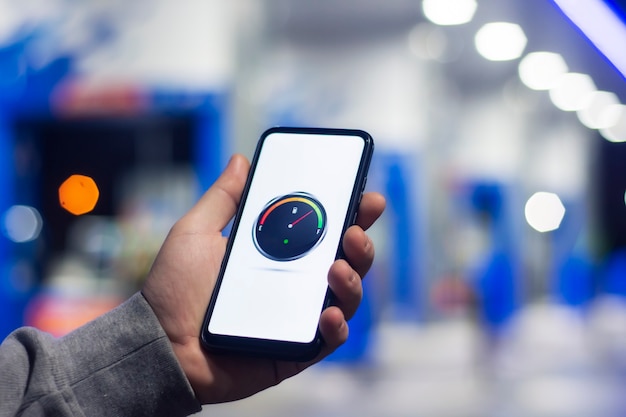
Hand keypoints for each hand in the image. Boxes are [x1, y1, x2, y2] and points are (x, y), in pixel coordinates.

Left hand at [142, 154, 384, 403]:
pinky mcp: (295, 350)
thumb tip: (241, 160)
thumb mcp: (196, 232)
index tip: (366, 196)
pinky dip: (336, 327)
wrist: (158, 342)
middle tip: (355, 231)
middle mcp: (296, 283)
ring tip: (337, 267)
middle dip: (362, 243)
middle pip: (346, 261)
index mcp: (279, 253)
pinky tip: (327, 313)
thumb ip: (223, 198)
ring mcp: (298, 317)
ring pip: (346, 297)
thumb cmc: (175, 287)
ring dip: (353, 280)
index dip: (352, 213)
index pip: (325, 230)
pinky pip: (328, 340)